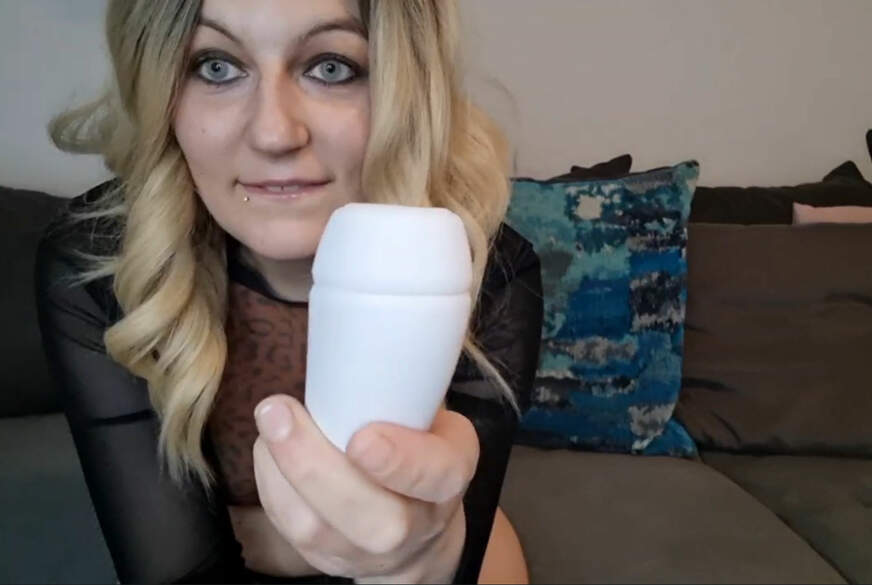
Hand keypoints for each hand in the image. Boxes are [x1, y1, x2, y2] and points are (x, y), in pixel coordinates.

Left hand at [252, 394, 479, 582]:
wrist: (418, 526)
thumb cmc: (419, 447)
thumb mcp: (433, 416)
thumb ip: (406, 389)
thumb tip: (357, 339)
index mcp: (449, 478)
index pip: (437, 475)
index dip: (401, 462)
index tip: (362, 438)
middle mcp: (415, 525)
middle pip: (372, 519)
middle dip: (316, 468)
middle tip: (278, 412)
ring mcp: (369, 552)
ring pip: (320, 529)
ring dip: (282, 473)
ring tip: (268, 422)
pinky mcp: (328, 559)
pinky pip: (290, 531)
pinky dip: (270, 486)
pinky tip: (267, 448)